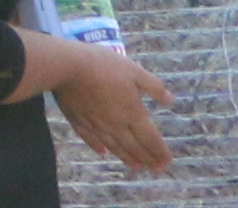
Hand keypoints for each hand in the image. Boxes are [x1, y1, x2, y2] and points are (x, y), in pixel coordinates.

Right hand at [52, 36, 174, 173]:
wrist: (67, 66)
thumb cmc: (104, 66)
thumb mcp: (134, 71)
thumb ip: (153, 87)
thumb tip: (170, 100)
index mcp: (133, 114)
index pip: (150, 138)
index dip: (160, 151)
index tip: (167, 162)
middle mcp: (116, 125)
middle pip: (134, 147)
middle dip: (147, 159)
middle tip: (156, 170)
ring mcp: (96, 124)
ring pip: (114, 146)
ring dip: (127, 158)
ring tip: (136, 167)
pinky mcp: (78, 120)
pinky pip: (89, 138)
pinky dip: (97, 147)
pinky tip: (102, 152)